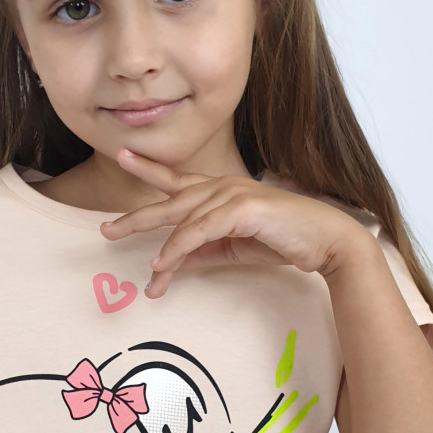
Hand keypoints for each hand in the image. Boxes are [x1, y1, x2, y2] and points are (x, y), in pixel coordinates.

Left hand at [99, 149, 370, 298]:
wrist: (325, 242)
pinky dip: (179, 248)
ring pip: (183, 220)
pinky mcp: (242, 209)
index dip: (150, 170)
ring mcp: (232, 194)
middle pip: (170, 201)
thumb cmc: (284, 241)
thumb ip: (203, 252)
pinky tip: (164, 265)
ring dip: (161, 250)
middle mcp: (223, 187)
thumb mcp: (234, 249)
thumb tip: (173, 264)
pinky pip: (200, 231)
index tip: (125, 158)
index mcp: (221, 191)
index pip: (178, 180)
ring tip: (145, 274)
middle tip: (106, 230)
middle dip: (137, 217)